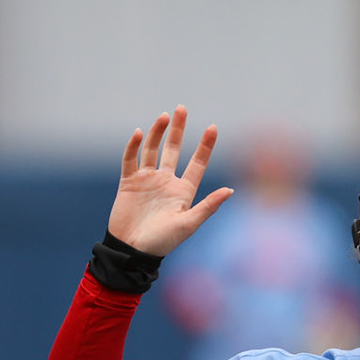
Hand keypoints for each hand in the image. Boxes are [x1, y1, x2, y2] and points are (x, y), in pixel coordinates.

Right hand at [107, 107, 233, 256]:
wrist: (132, 251)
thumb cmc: (163, 242)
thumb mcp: (189, 224)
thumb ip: (208, 206)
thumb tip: (230, 190)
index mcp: (184, 191)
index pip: (197, 163)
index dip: (205, 146)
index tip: (213, 127)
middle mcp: (166, 182)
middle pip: (173, 149)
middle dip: (178, 130)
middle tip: (181, 108)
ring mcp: (147, 180)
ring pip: (153, 150)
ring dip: (158, 133)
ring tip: (164, 116)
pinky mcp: (128, 183)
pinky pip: (130, 160)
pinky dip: (134, 146)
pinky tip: (140, 133)